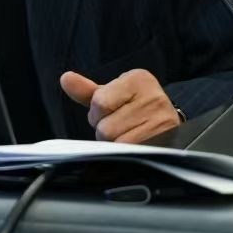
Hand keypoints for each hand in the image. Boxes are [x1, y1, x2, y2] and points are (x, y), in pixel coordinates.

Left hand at [59, 68, 180, 143]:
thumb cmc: (134, 107)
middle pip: (107, 126)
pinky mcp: (167, 141)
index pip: (100, 102)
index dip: (97, 113)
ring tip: (128, 134)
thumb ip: (87, 91)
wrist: (167, 123)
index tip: (110, 112)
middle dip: (106, 131)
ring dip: (116, 143)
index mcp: (138, 79)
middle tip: (119, 126)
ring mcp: (162, 120)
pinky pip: (131, 153)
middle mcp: (153, 97)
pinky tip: (135, 144)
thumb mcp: (112, 95)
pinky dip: (126, 153)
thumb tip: (65, 79)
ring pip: (117, 142)